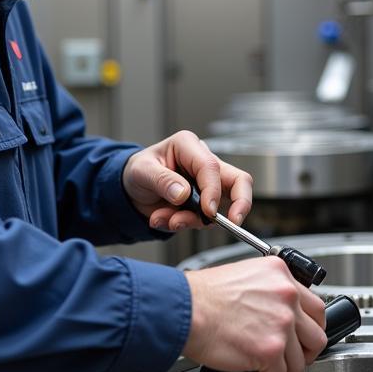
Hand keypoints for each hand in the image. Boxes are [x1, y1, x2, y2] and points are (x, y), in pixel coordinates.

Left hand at [122, 129, 252, 231]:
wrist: (132, 189)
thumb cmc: (138, 171)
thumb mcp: (142, 172)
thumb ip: (162, 180)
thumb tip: (183, 194)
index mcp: (188, 146)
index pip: (211, 167)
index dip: (212, 190)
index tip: (207, 211)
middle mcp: (204, 163)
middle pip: (238, 181)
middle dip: (240, 203)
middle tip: (234, 222)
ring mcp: (207, 185)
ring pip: (223, 206)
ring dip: (195, 221)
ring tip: (167, 220)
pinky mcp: (205, 203)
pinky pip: (205, 220)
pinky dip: (186, 225)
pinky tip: (166, 220)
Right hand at [183, 257, 326, 371]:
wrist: (184, 309)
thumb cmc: (201, 296)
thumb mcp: (244, 276)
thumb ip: (268, 292)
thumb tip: (275, 314)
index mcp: (281, 274)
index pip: (316, 306)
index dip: (308, 327)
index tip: (300, 337)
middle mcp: (287, 296)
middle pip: (316, 335)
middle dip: (303, 352)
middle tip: (288, 358)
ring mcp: (282, 323)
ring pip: (299, 361)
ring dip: (281, 370)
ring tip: (263, 370)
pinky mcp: (271, 350)